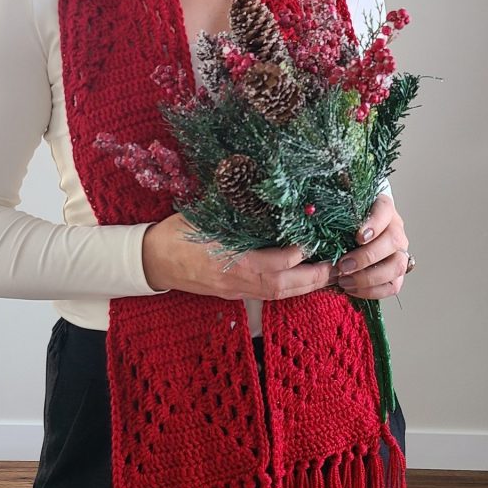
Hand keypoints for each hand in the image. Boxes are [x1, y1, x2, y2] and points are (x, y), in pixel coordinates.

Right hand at [142, 213, 335, 300]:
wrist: (151, 260)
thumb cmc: (176, 233)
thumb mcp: (204, 214)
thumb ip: (235, 210)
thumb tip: (263, 191)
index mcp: (231, 260)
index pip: (275, 263)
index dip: (299, 254)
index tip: (314, 238)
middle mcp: (236, 280)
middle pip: (283, 286)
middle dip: (313, 278)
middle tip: (336, 265)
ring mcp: (234, 290)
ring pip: (277, 295)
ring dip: (305, 287)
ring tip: (327, 274)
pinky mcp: (231, 294)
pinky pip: (266, 297)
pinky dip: (289, 291)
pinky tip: (301, 280)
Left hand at [331, 194, 409, 300]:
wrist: (350, 233)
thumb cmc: (343, 220)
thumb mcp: (339, 209)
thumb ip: (336, 207)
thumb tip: (320, 213)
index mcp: (383, 207)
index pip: (385, 209)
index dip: (375, 223)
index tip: (358, 236)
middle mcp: (395, 229)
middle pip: (394, 241)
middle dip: (367, 256)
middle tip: (343, 265)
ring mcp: (398, 252)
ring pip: (397, 265)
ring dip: (370, 277)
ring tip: (345, 281)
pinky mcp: (396, 273)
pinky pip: (393, 286)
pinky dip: (373, 291)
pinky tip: (352, 289)